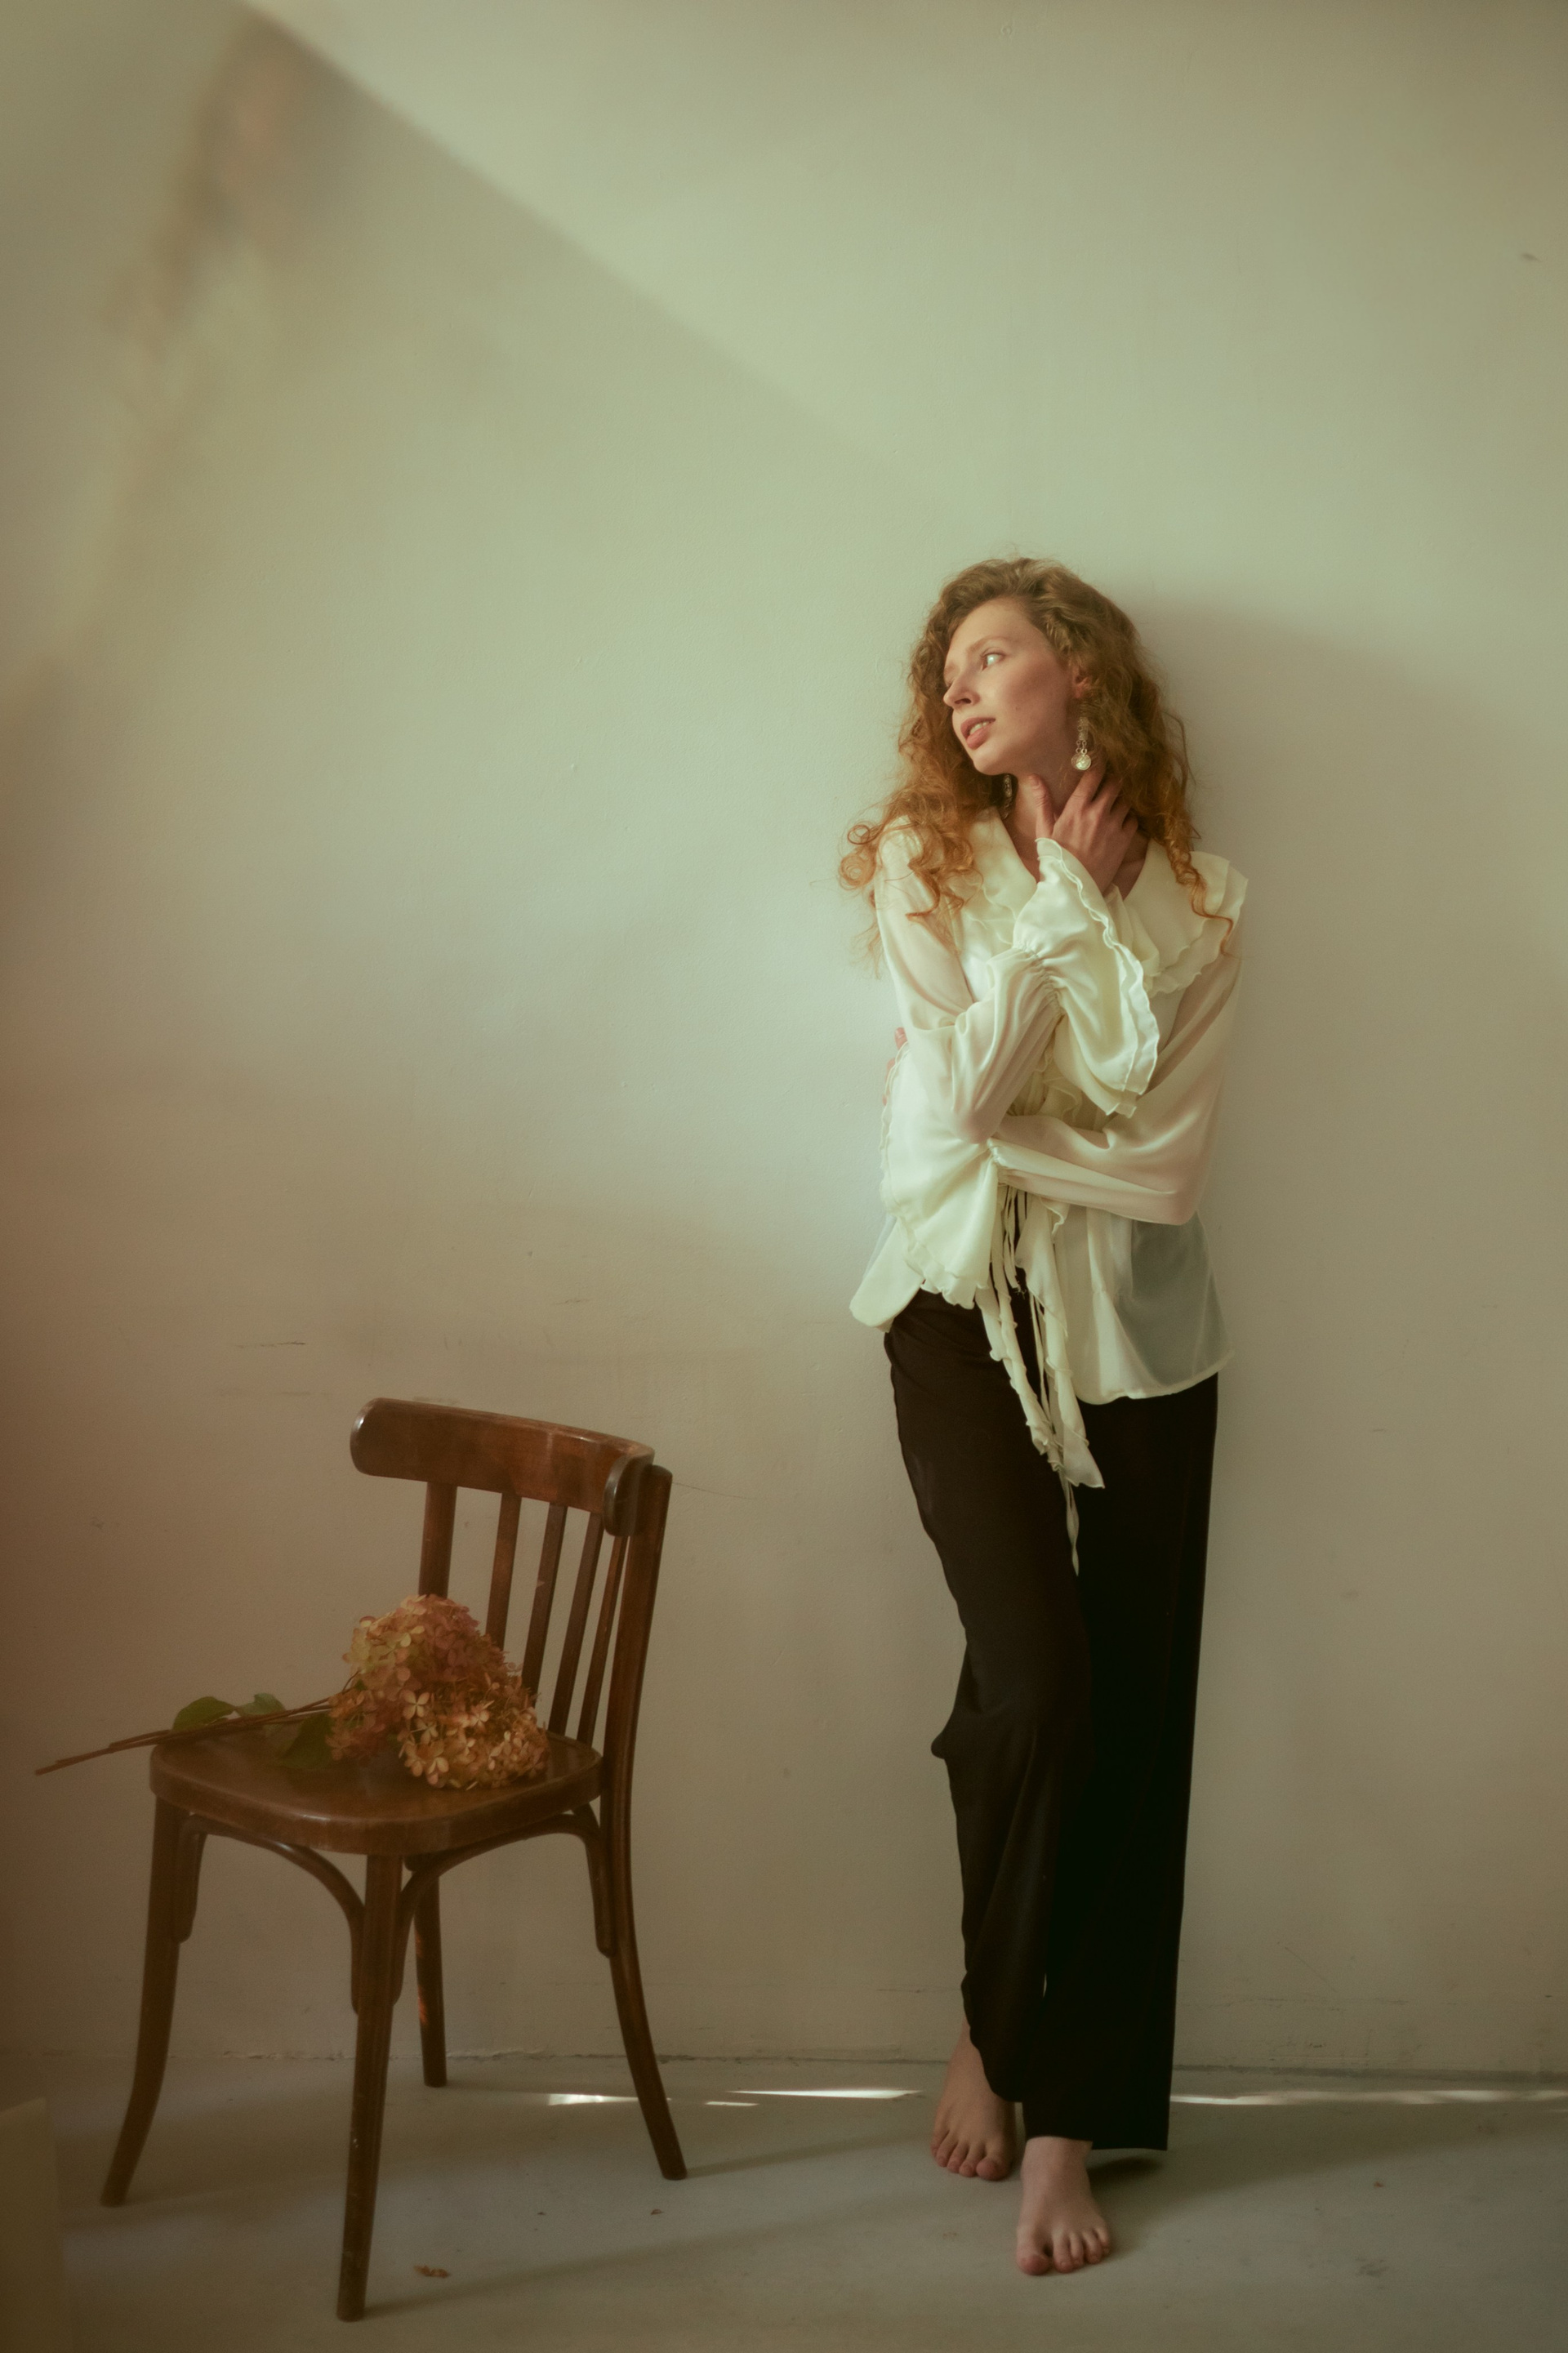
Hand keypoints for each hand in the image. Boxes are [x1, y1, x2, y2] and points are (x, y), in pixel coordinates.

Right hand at [1030, 764, 1139, 897]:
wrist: (1073, 888)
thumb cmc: (1056, 859)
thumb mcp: (1044, 830)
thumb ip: (1043, 801)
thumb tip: (1034, 777)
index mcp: (1076, 808)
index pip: (1094, 775)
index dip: (1099, 764)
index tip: (1100, 761)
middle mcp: (1098, 813)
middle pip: (1115, 783)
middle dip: (1113, 781)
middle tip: (1108, 784)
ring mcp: (1114, 826)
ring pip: (1126, 800)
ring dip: (1120, 800)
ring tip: (1113, 806)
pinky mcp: (1125, 841)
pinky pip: (1133, 819)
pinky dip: (1128, 818)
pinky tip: (1119, 823)